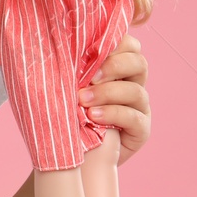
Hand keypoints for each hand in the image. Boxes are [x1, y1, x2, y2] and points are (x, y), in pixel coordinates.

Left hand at [78, 33, 150, 163]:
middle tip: (89, 77)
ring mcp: (139, 107)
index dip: (115, 43)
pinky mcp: (141, 129)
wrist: (71, 153)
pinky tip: (94, 116)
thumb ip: (72, 66)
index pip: (129, 45)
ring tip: (82, 101)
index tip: (88, 51)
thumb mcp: (68, 86)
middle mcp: (132, 84)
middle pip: (139, 63)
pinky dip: (113, 113)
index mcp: (118, 67)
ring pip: (136, 91)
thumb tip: (55, 42)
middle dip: (114, 66)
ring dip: (107, 93)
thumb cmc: (66, 113)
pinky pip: (134, 117)